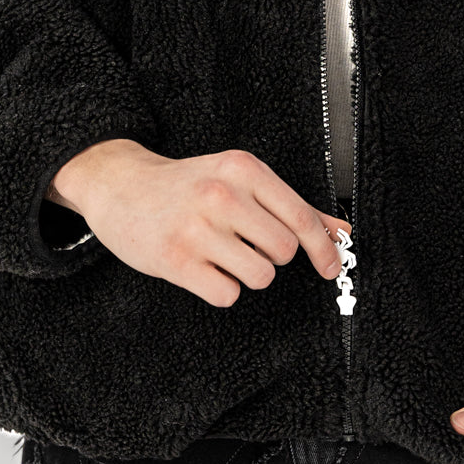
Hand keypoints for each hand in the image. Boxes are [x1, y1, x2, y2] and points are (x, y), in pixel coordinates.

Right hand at [51, 140, 351, 306]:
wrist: (123, 186)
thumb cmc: (188, 184)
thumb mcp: (240, 179)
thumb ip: (290, 206)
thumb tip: (340, 232)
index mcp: (243, 169)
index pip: (301, 217)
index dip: (323, 249)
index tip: (330, 266)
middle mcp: (222, 195)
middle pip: (283, 251)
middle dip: (272, 255)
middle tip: (246, 242)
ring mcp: (197, 228)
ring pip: (259, 276)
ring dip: (247, 273)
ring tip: (223, 253)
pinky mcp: (176, 260)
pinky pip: (226, 294)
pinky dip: (220, 288)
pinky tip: (204, 267)